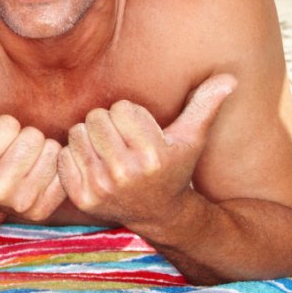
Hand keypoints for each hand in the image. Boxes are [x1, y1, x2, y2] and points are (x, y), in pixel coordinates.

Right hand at [0, 80, 64, 220]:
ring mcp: (21, 202)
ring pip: (52, 152)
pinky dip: (56, 168)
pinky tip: (39, 173)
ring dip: (43, 152)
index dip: (4, 126)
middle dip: (25, 137)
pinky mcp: (41, 210)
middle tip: (13, 149)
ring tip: (26, 160)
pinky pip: (64, 172)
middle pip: (33, 137)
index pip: (8, 124)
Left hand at [59, 74, 234, 227]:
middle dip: (107, 123)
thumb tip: (230, 78)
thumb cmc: (174, 167)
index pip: (121, 108)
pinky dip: (73, 155)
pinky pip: (62, 155)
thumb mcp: (193, 138)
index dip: (129, 115)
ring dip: (89, 137)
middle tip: (120, 139)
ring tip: (107, 150)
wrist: (160, 214)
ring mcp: (102, 187)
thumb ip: (206, 106)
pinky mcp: (82, 198)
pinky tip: (93, 165)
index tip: (139, 131)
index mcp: (154, 155)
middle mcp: (127, 173)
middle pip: (95, 117)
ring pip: (76, 133)